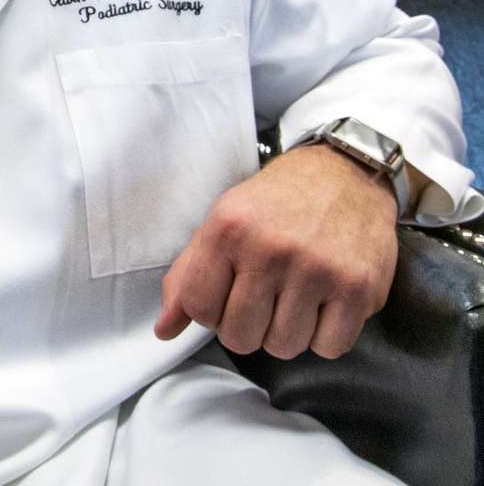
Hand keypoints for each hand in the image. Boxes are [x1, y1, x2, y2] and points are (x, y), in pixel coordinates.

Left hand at [153, 143, 398, 358]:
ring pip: (284, 347)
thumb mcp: (221, 222)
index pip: (198, 307)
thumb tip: (164, 330)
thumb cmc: (276, 202)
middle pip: (240, 337)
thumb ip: (188, 276)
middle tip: (260, 300)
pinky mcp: (357, 288)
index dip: (208, 312)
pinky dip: (324, 336)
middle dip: (246, 328)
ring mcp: (317, 270)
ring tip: (293, 297)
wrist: (344, 173)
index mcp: (228, 229)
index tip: (225, 296)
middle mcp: (270, 249)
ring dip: (286, 332)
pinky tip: (323, 303)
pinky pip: (328, 348)